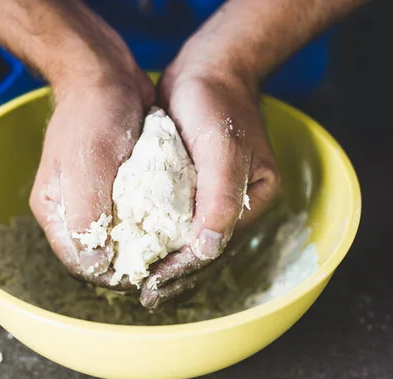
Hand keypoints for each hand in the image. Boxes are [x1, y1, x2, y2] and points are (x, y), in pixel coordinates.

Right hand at [29, 7, 154, 289]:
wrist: (107, 74)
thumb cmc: (93, 114)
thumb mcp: (87, 163)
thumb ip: (86, 214)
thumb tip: (97, 265)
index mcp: (55, 210)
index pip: (79, 261)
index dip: (110, 274)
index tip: (145, 274)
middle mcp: (72, 209)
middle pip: (99, 253)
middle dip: (129, 261)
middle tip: (164, 262)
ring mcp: (94, 197)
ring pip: (118, 236)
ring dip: (143, 243)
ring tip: (172, 245)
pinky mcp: (115, 185)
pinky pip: (132, 214)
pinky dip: (150, 221)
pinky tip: (172, 221)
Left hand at [140, 41, 282, 308]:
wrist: (206, 69)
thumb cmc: (218, 103)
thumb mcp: (223, 147)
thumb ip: (220, 198)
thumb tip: (208, 249)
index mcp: (253, 200)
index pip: (217, 244)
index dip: (185, 266)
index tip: (153, 282)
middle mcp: (235, 204)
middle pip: (204, 249)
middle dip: (174, 273)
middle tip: (143, 294)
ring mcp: (213, 196)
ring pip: (189, 239)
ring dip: (166, 261)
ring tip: (139, 284)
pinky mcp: (192, 186)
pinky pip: (177, 219)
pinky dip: (160, 237)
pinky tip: (140, 250)